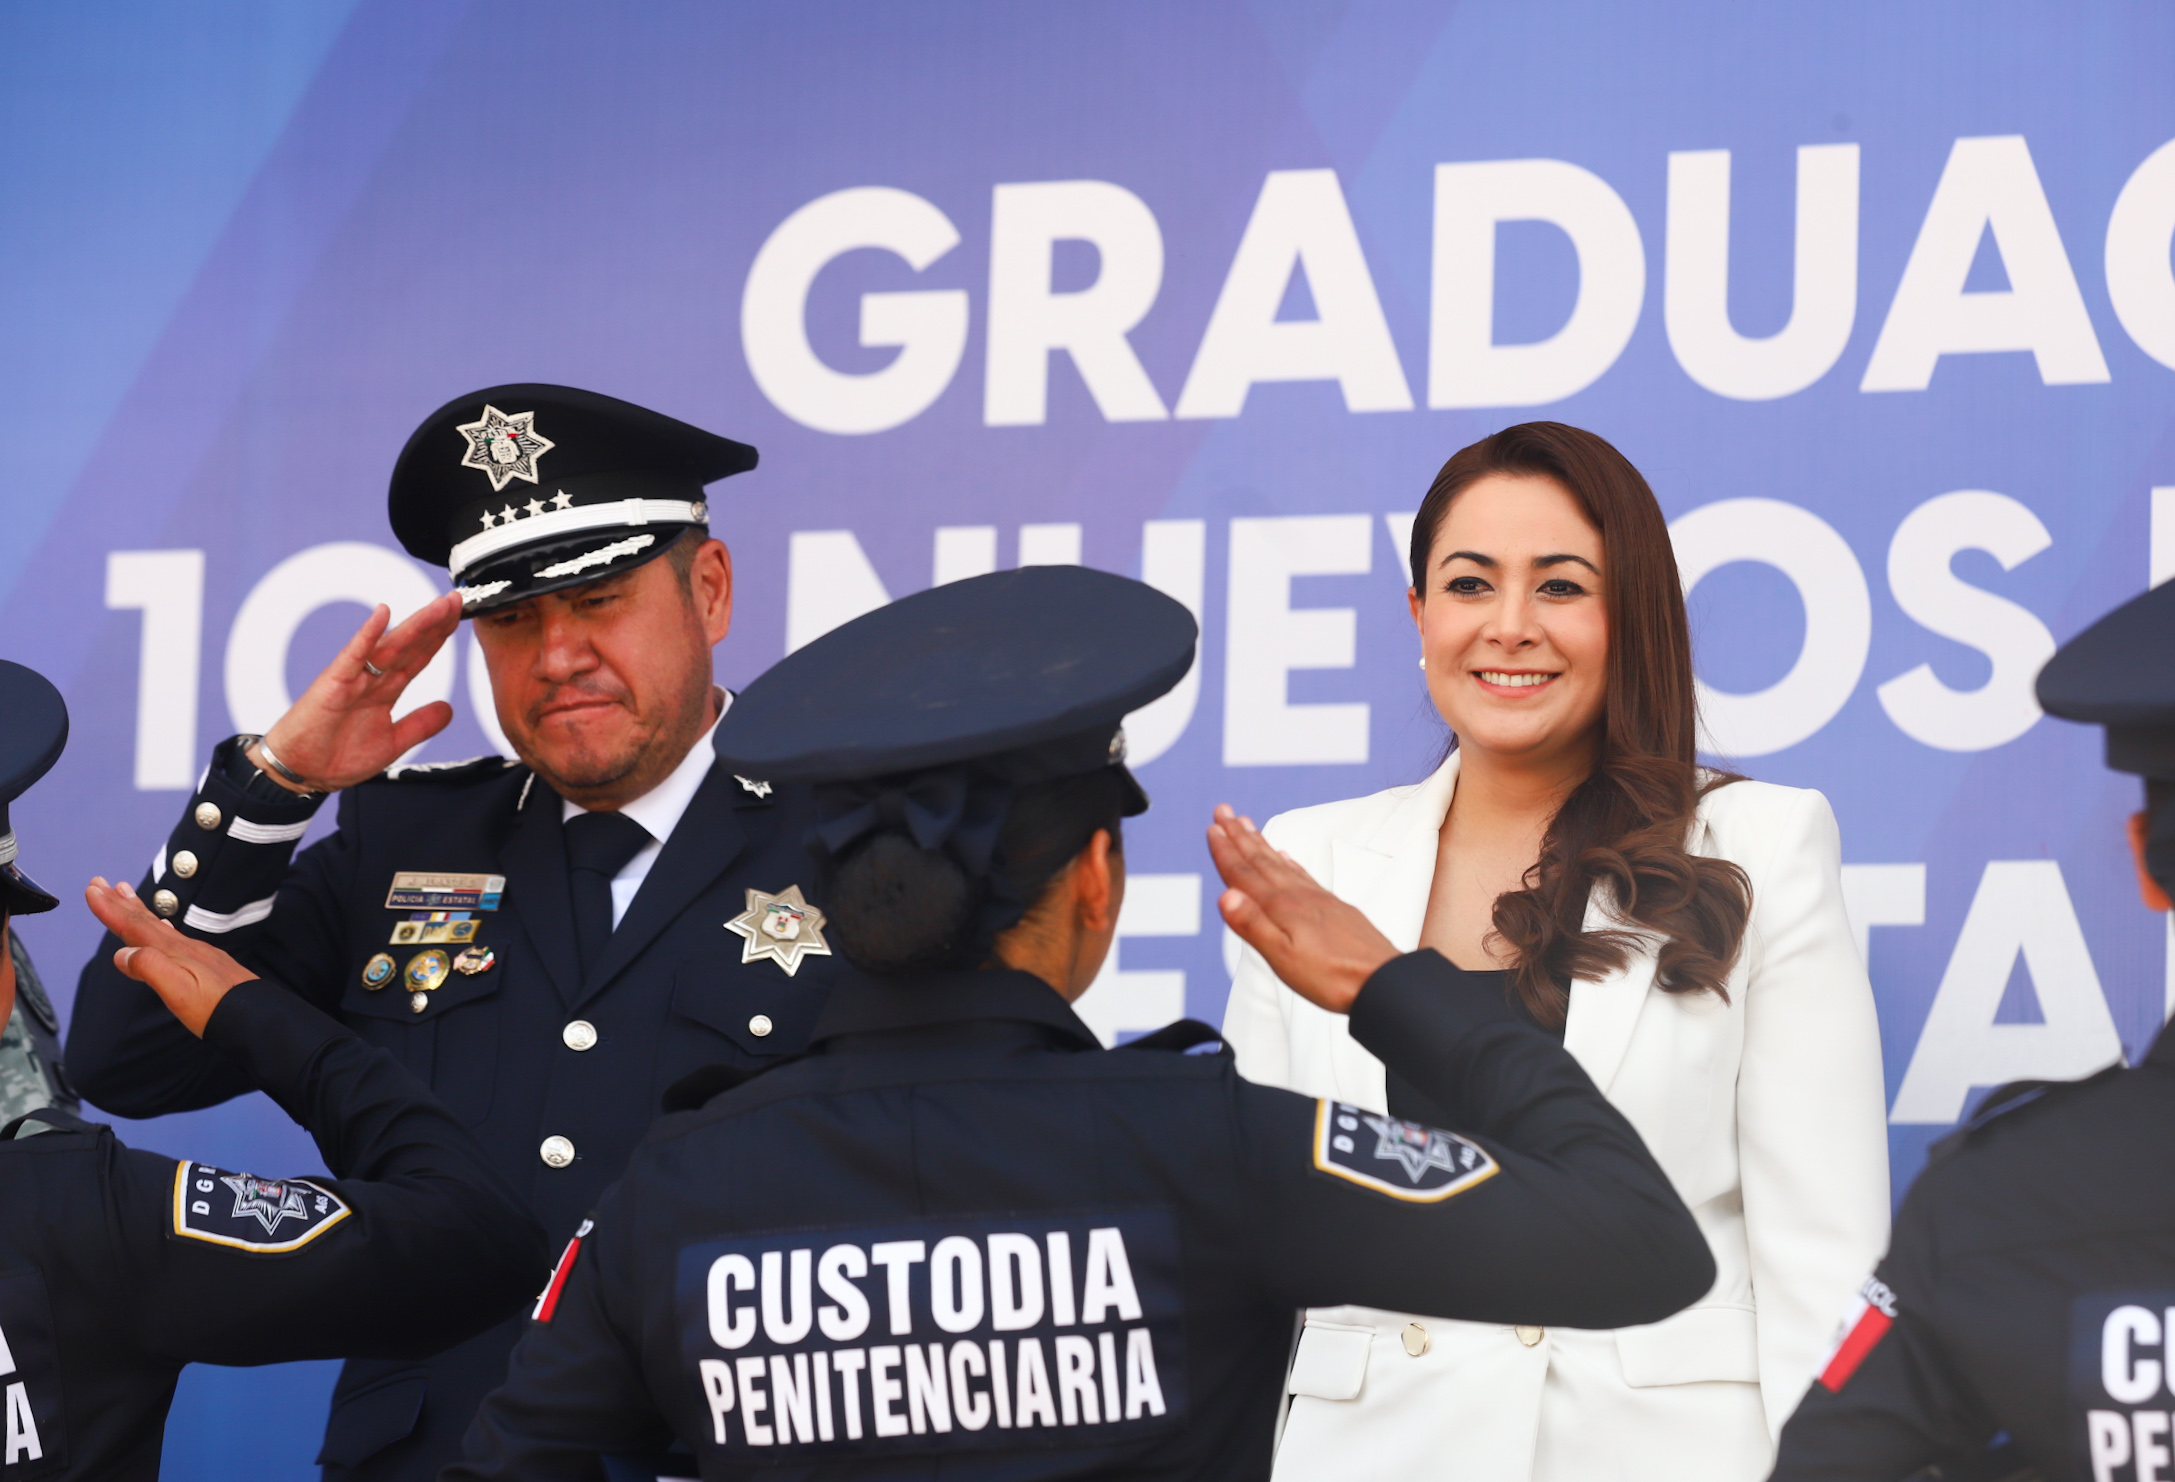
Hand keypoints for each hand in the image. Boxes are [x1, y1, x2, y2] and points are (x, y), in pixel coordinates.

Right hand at [85, 878, 258, 1036]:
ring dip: (139, 910)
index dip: (111, 909)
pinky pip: (176, 939)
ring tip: (125, 894)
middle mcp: (185, 948)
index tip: (92, 889)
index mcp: (174, 953)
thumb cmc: (217, 1009)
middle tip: (101, 882)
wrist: (258, 1020)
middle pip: (146, 920)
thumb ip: (150, 968)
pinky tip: (164, 930)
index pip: (136, 926)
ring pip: (160, 927)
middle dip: (121, 902)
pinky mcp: (208, 966)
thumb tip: (122, 954)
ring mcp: (198, 956)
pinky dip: (161, 929)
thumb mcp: (178, 990)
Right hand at [253, 593, 462, 792]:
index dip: (439, 638)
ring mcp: (354, 678)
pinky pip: (353, 655)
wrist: (301, 773)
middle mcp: (372, 678)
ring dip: (415, 624)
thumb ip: (420, 724)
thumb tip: (449, 707)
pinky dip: (367, 634)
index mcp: (385, 690)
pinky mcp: (333, 683)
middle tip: (457, 600)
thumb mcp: (392, 742)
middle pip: (409, 645)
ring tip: (439, 606)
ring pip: (390, 645)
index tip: (460, 617)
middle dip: (434, 623)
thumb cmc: (337, 756)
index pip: (418, 657)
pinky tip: (382, 614)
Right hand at [1207, 804, 1397, 1013]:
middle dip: (1239, 836)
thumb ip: (1253, 925)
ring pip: (1282, 864)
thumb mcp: (1284, 958)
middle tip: (1223, 811)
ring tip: (1247, 825)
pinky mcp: (1333, 909)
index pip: (1245, 874)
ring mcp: (1318, 900)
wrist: (1383, 982)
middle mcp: (1299, 896)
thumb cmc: (1332, 977)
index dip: (1226, 851)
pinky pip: (1304, 876)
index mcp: (1282, 907)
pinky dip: (1290, 862)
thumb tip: (1225, 895)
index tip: (1212, 828)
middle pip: (1262, 860)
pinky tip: (1287, 858)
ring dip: (1261, 844)